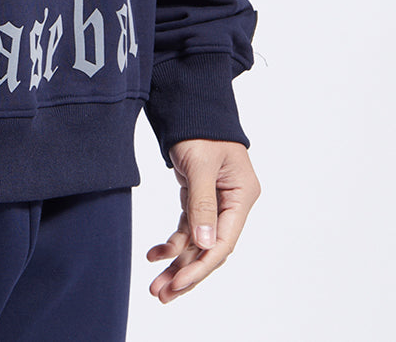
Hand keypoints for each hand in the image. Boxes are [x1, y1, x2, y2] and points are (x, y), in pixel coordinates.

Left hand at [146, 139, 259, 303]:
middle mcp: (232, 203)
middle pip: (211, 248)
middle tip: (162, 294)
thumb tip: (205, 244)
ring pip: (197, 243)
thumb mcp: (201, 164)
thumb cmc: (201, 128)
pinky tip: (155, 255)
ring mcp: (216, 202)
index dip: (201, 266)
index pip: (223, 241)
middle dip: (187, 272)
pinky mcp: (199, 198)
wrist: (189, 103)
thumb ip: (202, 203)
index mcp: (242, 196)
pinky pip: (187, 228)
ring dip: (177, 264)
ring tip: (156, 286)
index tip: (179, 283)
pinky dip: (172, 242)